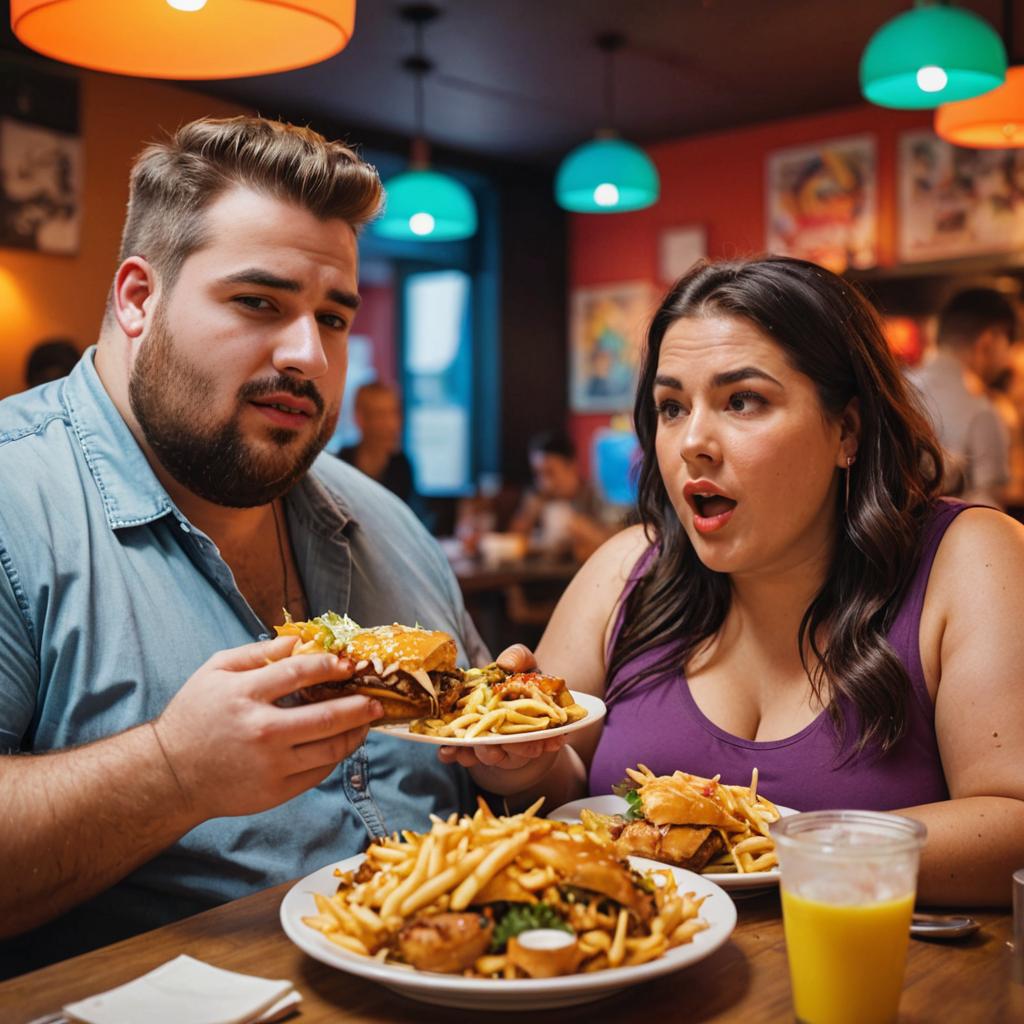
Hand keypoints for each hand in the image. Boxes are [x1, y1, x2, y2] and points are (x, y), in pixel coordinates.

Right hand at [152, 635, 380, 819]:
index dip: (330, 666)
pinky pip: (318, 772)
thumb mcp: (215, 672)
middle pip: (327, 716)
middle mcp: (261, 731)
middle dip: (360, 705)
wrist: (171, 775)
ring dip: (356, 733)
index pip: (299, 674)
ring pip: (330, 749)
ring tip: (367, 721)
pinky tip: (340, 742)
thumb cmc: (195, 716)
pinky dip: (335, 756)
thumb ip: (257, 653)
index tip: (348, 665)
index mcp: (245, 695)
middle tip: (377, 699)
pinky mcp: (275, 791)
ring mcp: (271, 764)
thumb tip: (297, 640)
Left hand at [437, 642, 563, 786]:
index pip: (548, 735)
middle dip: (514, 748)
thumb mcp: (522, 665)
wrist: (495, 696)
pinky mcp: (472, 750)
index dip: (551, 739)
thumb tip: (506, 664)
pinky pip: (464, 757)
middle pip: (520, 751)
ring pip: (492, 757)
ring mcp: (496, 749)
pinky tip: (447, 750)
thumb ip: (519, 658)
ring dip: (482, 752)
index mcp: (538, 721)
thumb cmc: (516, 681)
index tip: (554, 740)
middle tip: (505, 740)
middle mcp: (520, 741)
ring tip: (472, 743)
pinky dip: (455, 755)